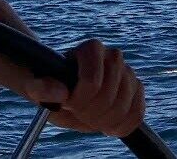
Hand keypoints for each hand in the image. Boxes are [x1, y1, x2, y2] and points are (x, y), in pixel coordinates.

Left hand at [25, 38, 145, 136]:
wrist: (67, 95)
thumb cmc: (51, 88)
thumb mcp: (39, 88)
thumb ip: (43, 89)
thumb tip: (61, 92)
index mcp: (90, 49)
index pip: (92, 80)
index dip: (80, 99)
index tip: (67, 105)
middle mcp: (113, 56)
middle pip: (109, 94)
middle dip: (91, 111)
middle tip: (78, 114)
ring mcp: (128, 74)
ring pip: (125, 105)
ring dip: (105, 121)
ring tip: (89, 119)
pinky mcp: (137, 92)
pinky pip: (137, 114)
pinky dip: (122, 126)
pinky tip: (107, 127)